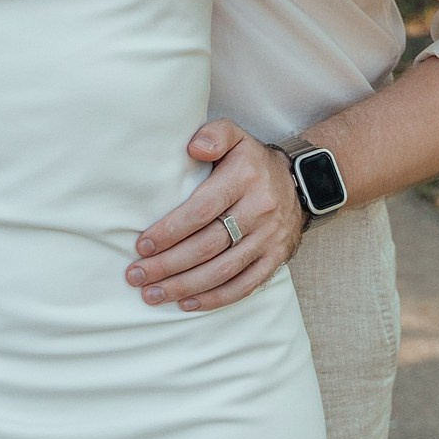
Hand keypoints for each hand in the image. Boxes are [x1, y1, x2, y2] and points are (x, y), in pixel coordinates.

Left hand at [126, 120, 304, 312]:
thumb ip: (214, 135)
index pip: (202, 210)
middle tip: (136, 275)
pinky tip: (187, 303)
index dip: (170, 230)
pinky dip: (216, 298)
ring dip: (185, 286)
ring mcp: (270, 238)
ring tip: (153, 294)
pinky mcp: (277, 258)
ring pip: (224, 270)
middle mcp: (260, 210)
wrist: (301, 183)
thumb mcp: (235, 136)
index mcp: (244, 178)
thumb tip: (194, 148)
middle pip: (209, 245)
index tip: (142, 245)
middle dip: (169, 264)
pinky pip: (246, 284)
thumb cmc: (251, 162)